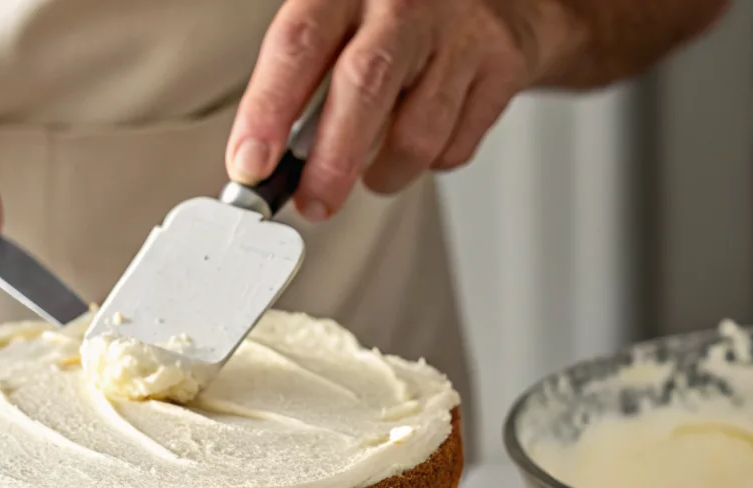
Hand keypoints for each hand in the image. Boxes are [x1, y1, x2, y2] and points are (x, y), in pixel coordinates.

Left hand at [227, 0, 579, 219]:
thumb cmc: (403, 18)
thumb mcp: (345, 22)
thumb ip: (305, 84)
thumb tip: (264, 164)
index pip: (298, 44)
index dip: (268, 110)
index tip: (250, 166)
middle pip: (362, 88)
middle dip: (331, 163)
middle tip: (313, 204)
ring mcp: (460, 29)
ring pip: (416, 133)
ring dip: (386, 173)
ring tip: (375, 170)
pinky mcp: (502, 64)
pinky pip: (454, 146)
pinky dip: (431, 161)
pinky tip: (425, 135)